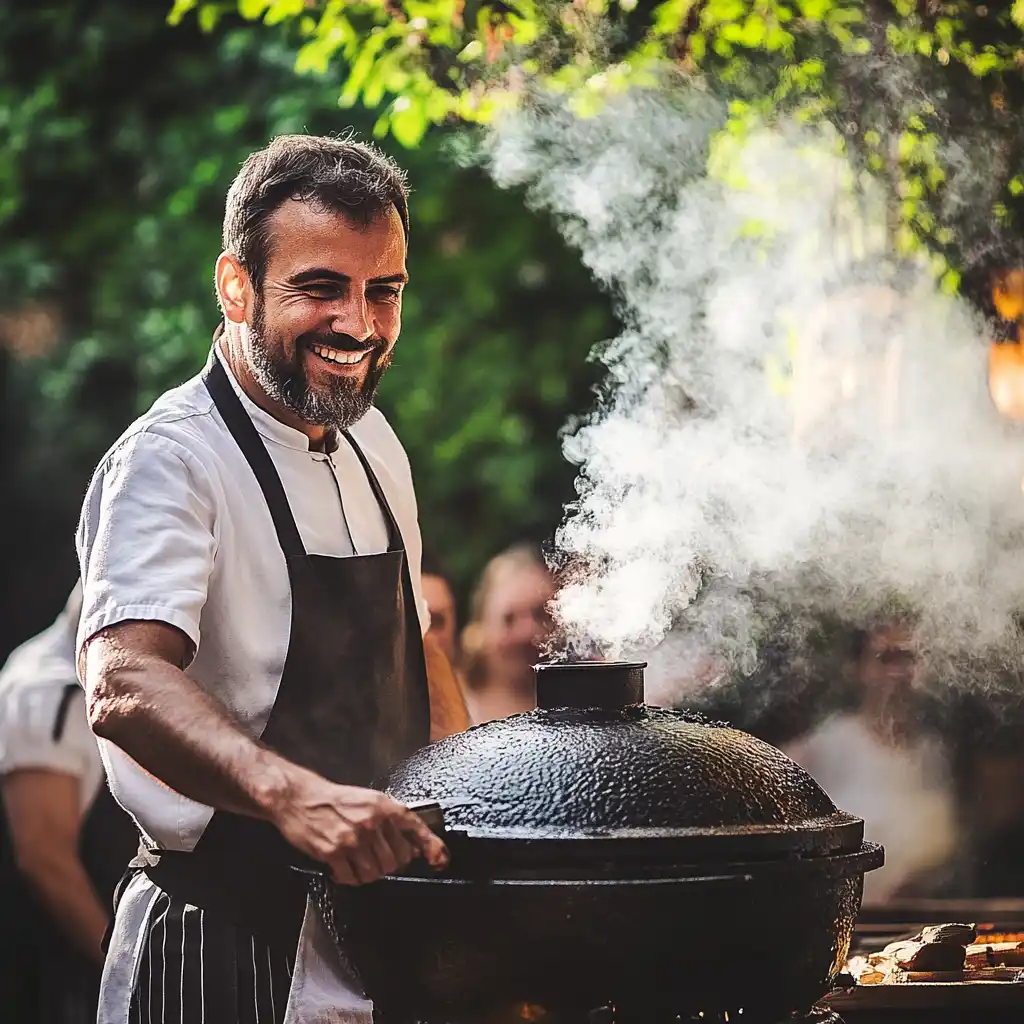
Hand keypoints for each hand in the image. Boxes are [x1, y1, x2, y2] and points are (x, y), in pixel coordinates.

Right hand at [269, 768, 449, 885]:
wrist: (299, 798)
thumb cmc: (333, 799)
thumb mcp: (368, 800)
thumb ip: (390, 820)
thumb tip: (412, 846)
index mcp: (382, 806)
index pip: (415, 828)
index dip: (431, 847)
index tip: (440, 859)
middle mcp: (371, 821)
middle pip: (396, 860)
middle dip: (389, 864)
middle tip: (375, 858)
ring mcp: (353, 838)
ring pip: (375, 873)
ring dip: (368, 873)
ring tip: (357, 861)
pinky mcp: (334, 852)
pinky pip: (352, 878)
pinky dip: (349, 877)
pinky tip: (343, 866)